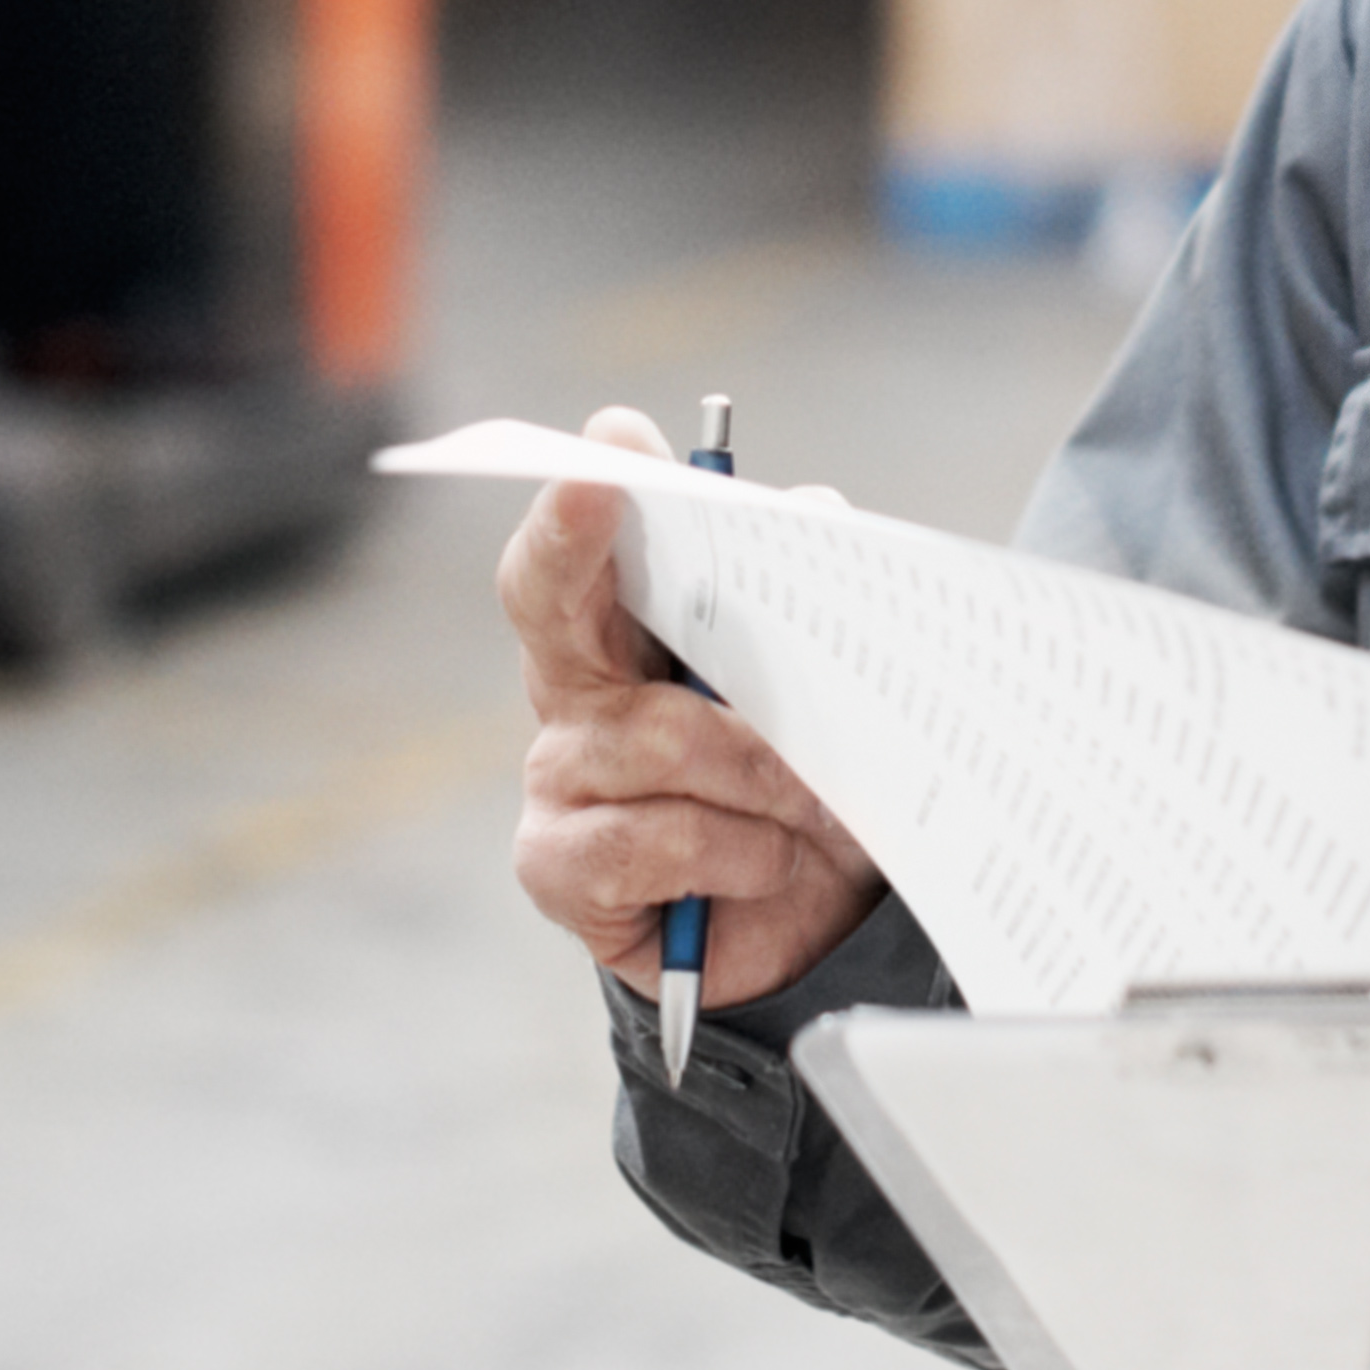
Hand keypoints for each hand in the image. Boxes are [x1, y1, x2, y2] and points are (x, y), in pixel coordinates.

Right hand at [499, 403, 889, 1012]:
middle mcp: (574, 687)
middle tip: (600, 487)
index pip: (587, 541)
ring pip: (658, 736)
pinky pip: (658, 837)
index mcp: (628, 628)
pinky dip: (738, 851)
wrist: (810, 928)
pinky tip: (764, 864)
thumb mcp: (827, 693)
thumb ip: (813, 601)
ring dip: (763, 771)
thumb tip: (813, 512)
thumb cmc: (805, 783)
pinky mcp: (557, 866)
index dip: (592, 491)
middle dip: (572, 539)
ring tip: (817, 804)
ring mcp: (556, 775)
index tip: (615, 441)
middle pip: (543, 596)